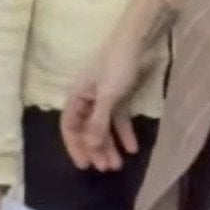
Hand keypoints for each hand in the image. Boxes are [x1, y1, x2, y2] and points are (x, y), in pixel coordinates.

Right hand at [60, 37, 141, 170]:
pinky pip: (119, 119)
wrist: (139, 40)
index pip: (70, 127)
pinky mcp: (120, 95)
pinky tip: (133, 148)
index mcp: (76, 97)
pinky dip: (125, 133)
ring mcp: (104, 97)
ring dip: (110, 145)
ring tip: (119, 165)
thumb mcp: (107, 97)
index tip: (85, 166)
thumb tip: (90, 148)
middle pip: (88, 130)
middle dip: (96, 150)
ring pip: (104, 127)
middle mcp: (87, 98)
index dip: (75, 147)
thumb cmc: (118, 66)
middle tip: (107, 169)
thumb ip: (98, 123)